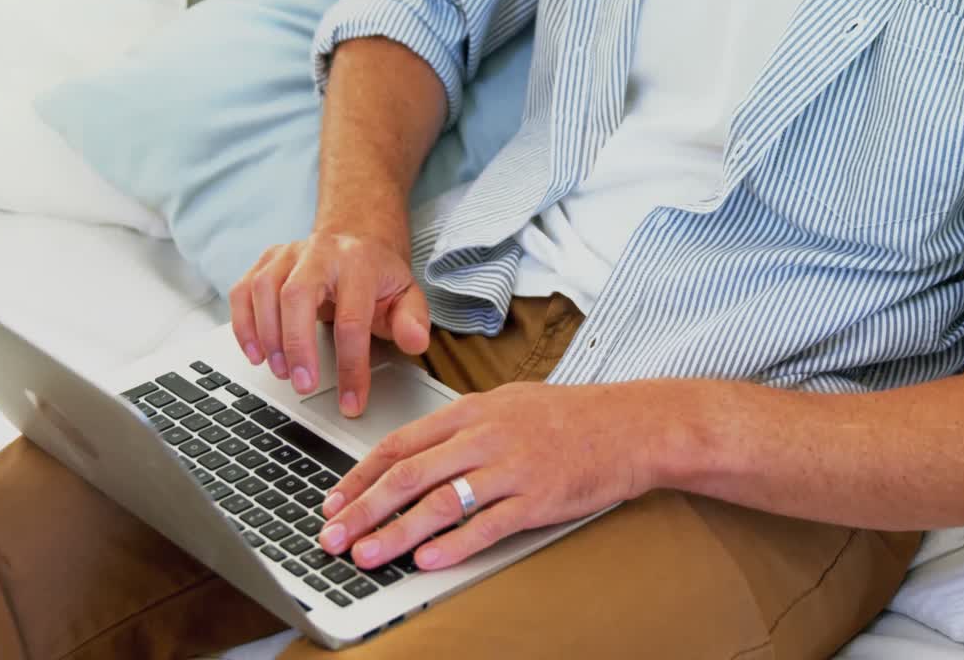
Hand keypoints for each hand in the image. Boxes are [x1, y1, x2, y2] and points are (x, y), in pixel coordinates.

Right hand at [228, 228, 429, 416]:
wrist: (357, 242)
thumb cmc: (379, 277)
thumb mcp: (407, 296)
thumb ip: (414, 320)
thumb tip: (415, 342)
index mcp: (360, 263)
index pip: (353, 319)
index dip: (351, 366)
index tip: (351, 402)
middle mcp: (321, 252)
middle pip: (297, 295)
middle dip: (297, 346)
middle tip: (303, 385)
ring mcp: (289, 254)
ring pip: (263, 289)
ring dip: (267, 336)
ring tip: (281, 372)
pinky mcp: (266, 261)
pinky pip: (243, 290)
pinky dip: (243, 324)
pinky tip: (255, 353)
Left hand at [315, 382, 658, 569]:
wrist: (630, 426)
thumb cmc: (568, 416)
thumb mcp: (506, 403)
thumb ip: (459, 427)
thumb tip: (412, 455)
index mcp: (471, 411)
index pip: (400, 444)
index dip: (360, 475)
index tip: (333, 500)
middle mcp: (486, 436)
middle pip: (408, 474)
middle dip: (363, 509)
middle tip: (333, 536)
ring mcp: (512, 468)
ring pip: (440, 503)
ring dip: (397, 533)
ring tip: (368, 555)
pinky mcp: (539, 499)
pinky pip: (488, 525)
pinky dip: (454, 545)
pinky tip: (428, 560)